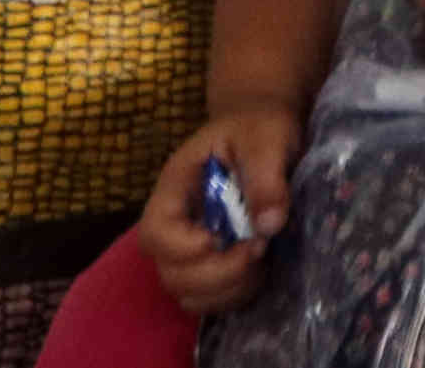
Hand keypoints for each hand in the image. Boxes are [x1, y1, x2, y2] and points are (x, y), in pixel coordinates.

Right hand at [133, 105, 296, 317]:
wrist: (264, 128)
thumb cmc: (259, 126)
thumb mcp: (266, 137)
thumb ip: (266, 174)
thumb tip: (270, 224)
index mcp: (175, 188)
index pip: (155, 232)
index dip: (182, 247)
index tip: (220, 238)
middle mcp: (177, 225)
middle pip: (170, 273)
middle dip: (215, 273)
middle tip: (257, 248)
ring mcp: (193, 248)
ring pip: (188, 294)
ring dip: (226, 289)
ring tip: (260, 258)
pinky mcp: (215, 263)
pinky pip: (212, 299)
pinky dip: (235, 295)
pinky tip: (261, 268)